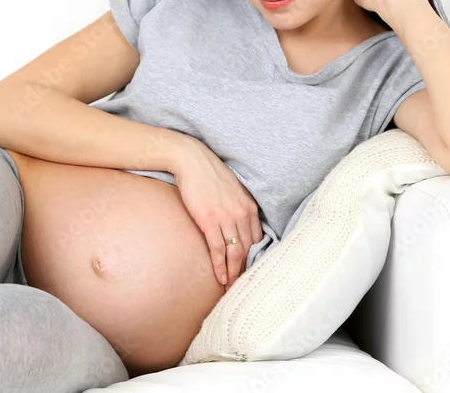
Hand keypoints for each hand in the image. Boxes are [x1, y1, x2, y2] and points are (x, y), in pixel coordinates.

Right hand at [168, 135, 262, 291]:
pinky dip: (220, 266)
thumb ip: (239, 208)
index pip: (257, 239)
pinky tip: (220, 278)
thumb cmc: (209, 175)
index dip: (254, 259)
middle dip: (246, 271)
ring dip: (234, 273)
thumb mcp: (232, 190)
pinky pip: (218, 249)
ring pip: (236, 252)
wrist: (191, 160)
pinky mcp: (209, 220)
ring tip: (232, 289)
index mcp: (250, 206)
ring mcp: (226, 217)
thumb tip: (239, 226)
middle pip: (249, 249)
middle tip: (244, 288)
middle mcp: (242, 213)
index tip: (251, 273)